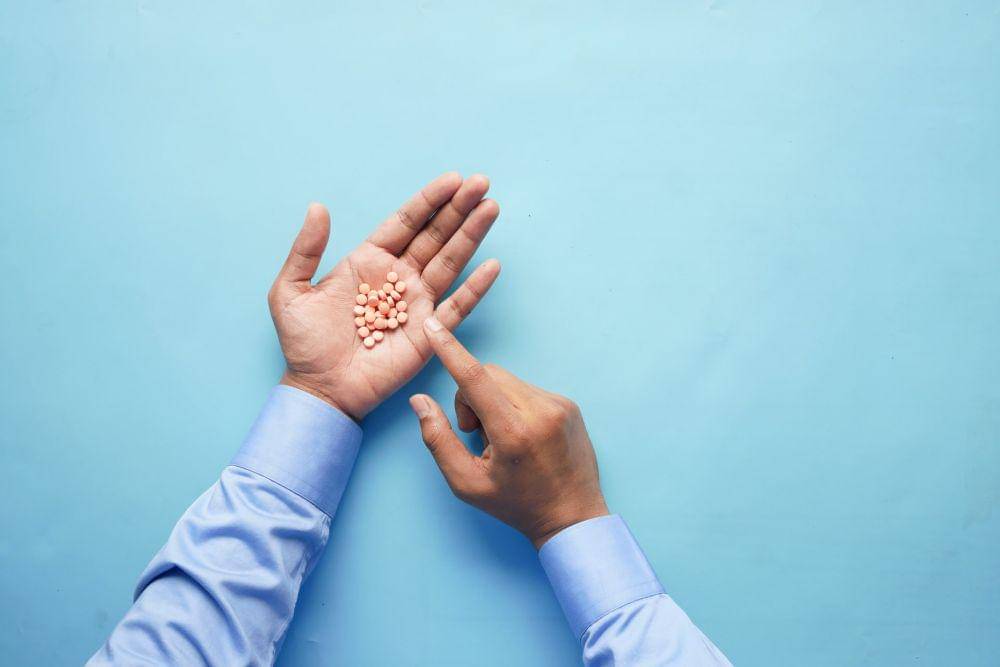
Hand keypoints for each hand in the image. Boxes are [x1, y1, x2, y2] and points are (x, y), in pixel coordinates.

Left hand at [269, 173, 500, 419]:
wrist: (318, 388)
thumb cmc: (303, 343)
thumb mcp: (290, 291)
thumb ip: (305, 249)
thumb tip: (318, 206)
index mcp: (369, 262)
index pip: (406, 223)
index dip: (429, 200)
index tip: (453, 178)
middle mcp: (398, 278)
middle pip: (434, 235)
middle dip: (458, 209)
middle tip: (482, 183)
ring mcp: (416, 304)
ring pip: (449, 262)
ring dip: (471, 236)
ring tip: (491, 208)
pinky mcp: (428, 334)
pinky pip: (456, 307)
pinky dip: (475, 288)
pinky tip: (492, 265)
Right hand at [408, 317, 608, 548]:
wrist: (573, 516)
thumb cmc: (516, 505)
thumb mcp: (466, 483)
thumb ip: (438, 439)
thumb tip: (419, 401)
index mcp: (513, 432)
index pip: (474, 378)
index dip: (449, 349)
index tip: (433, 325)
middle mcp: (540, 411)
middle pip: (487, 375)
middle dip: (470, 396)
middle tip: (475, 433)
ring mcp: (559, 404)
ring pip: (506, 380)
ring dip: (493, 400)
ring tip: (502, 439)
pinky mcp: (568, 403)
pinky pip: (526, 389)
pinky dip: (513, 404)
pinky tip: (522, 436)